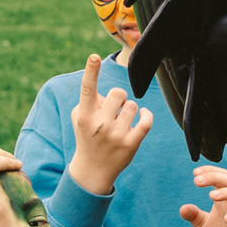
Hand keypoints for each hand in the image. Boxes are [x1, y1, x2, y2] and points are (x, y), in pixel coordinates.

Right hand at [65, 54, 150, 195]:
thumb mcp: (79, 118)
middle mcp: (99, 125)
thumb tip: (108, 94)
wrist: (93, 169)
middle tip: (113, 109)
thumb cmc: (87, 136)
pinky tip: (142, 115)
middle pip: (118, 93)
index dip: (91, 71)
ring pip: (132, 105)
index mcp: (84, 116)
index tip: (94, 56)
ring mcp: (116, 136)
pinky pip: (146, 121)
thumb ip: (89, 100)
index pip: (87, 89)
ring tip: (121, 120)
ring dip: (129, 110)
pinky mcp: (131, 144)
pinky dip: (146, 115)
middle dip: (118, 97)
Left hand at [180, 165, 226, 226]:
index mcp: (224, 201)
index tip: (195, 173)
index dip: (210, 171)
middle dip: (215, 177)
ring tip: (211, 196)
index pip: (222, 178)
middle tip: (197, 181)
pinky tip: (226, 219)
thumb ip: (193, 215)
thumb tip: (182, 207)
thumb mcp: (202, 225)